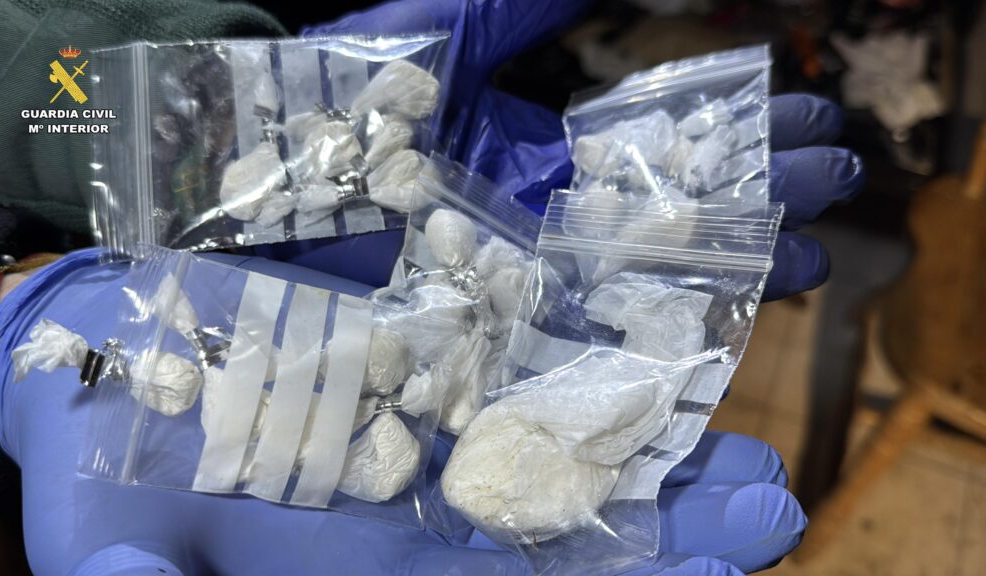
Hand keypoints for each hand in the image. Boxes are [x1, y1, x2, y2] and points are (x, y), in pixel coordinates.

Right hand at [0, 251, 800, 574]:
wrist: (94, 352)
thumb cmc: (92, 451)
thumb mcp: (101, 529)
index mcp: (367, 569)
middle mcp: (415, 510)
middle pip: (562, 538)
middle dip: (668, 535)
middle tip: (765, 507)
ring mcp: (425, 428)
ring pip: (561, 453)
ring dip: (653, 456)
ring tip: (747, 455)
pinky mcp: (418, 353)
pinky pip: (519, 369)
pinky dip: (587, 371)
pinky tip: (658, 357)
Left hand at [279, 0, 862, 300]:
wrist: (233, 181)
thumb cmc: (326, 95)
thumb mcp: (444, 33)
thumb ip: (531, 4)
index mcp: (530, 160)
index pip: (653, 155)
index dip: (728, 141)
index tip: (803, 123)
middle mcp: (534, 232)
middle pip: (662, 225)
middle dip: (753, 204)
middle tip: (838, 188)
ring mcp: (510, 295)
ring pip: (635, 295)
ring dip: (724, 280)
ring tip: (810, 263)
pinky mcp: (477, 352)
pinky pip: (574, 361)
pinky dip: (648, 356)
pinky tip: (723, 337)